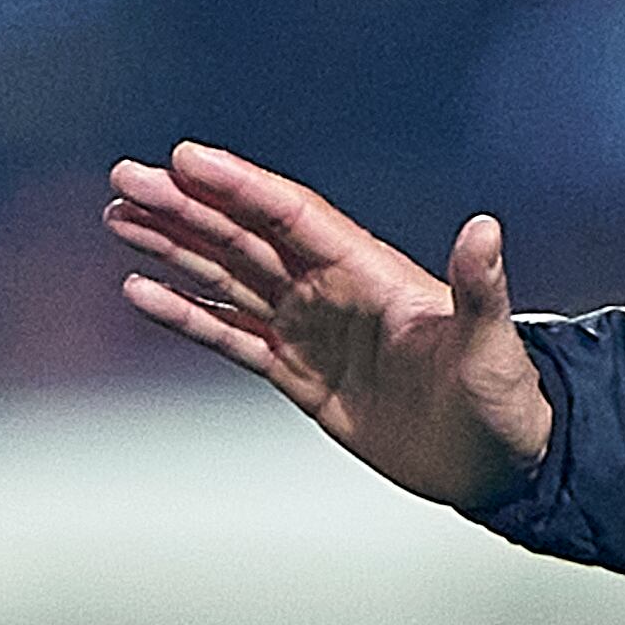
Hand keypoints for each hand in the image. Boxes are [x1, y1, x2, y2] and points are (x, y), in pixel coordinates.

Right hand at [106, 142, 551, 508]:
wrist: (496, 465)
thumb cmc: (504, 402)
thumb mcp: (493, 346)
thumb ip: (481, 288)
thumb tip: (484, 229)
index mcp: (374, 274)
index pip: (294, 217)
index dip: (241, 188)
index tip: (186, 159)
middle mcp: (335, 292)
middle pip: (247, 236)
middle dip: (187, 207)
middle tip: (126, 177)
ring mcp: (314, 330)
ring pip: (230, 275)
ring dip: (176, 246)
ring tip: (119, 218)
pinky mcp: (300, 374)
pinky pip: (232, 335)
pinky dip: (186, 313)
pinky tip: (141, 290)